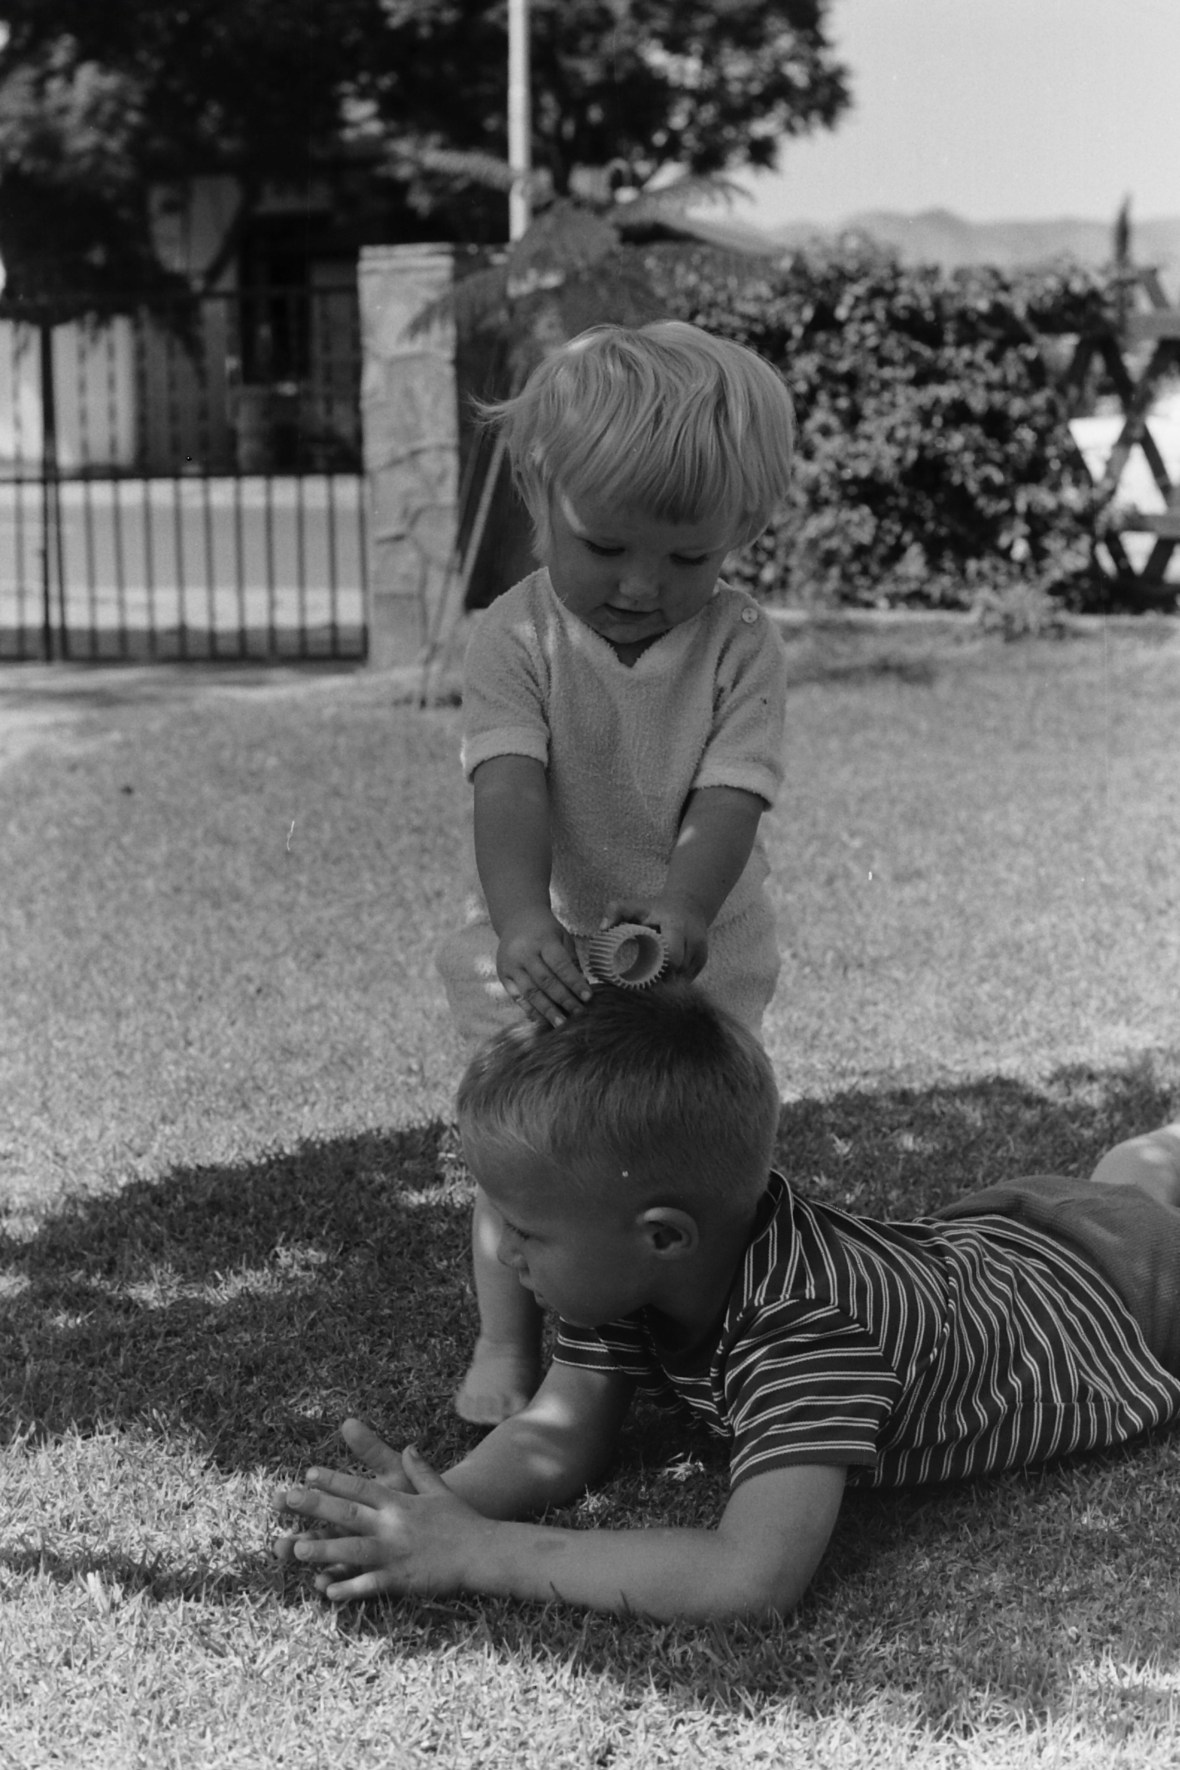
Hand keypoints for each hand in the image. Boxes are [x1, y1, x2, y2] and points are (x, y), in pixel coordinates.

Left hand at [275, 1425, 484, 1602]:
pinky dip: (350, 1588)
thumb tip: (409, 1447)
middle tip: (287, 1499)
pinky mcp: (402, 1578)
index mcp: (399, 1502)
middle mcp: (393, 1524)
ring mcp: (396, 1552)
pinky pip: (371, 1584)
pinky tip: (327, 1591)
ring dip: (324, 1549)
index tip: (308, 1473)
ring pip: (353, 1550)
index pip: (360, 1487)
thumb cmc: (461, 1520)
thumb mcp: (439, 1490)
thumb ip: (419, 1469)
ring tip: (295, 1547)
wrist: (484, 1550)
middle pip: (348, 1512)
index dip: (333, 1480)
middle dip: (315, 1506)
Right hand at [496, 909, 591, 1027]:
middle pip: (545, 981)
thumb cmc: (546, 930)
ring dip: (547, 1011)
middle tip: (578, 1014)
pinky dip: (529, 1010)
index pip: (561, 965)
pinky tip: (542, 1020)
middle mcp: (524, 953)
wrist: (516, 918)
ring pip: (530, 992)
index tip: (588, 998)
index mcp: (543, 940)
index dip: (575, 983)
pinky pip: (517, 996)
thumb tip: (583, 988)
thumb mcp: (562, 938)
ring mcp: (511, 965)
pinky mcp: (503, 975)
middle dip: (563, 1000)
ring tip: (561, 1024)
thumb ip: (572, 961)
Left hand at [602, 896, 708, 980]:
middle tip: (639, 988)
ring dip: (666, 985)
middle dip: (660, 981)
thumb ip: (616, 911)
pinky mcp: (702, 962)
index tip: (639, 977)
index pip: (672, 958)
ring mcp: (701, 953)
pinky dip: (673, 983)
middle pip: (677, 972)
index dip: (657, 970)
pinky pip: (687, 979)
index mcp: (677, 926)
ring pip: (683, 979)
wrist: (688, 906)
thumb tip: (602, 928)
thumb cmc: (656, 908)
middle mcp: (694, 940)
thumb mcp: (635, 905)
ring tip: (648, 986)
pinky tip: (660, 983)